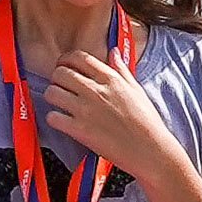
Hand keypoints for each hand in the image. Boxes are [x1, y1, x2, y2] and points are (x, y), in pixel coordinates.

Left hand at [42, 47, 179, 176]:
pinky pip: (53, 117)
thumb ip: (121, 69)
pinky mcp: (80, 130)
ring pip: (52, 93)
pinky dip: (54, 118)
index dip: (66, 59)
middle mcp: (95, 90)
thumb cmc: (146, 122)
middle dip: (57, 77)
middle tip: (61, 85)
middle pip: (60, 73)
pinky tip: (62, 121)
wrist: (149, 150)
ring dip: (53, 96)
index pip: (79, 58)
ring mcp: (85, 110)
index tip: (64, 65)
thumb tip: (113, 52)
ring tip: (60, 103)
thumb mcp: (136, 90)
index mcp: (110, 78)